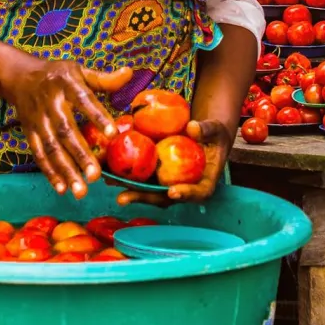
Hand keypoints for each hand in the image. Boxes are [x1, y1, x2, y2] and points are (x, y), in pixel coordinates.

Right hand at [3, 59, 132, 199]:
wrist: (20, 76)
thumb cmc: (58, 75)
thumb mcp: (79, 70)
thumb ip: (104, 79)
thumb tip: (130, 73)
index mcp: (66, 84)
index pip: (84, 100)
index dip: (97, 116)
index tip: (113, 134)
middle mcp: (50, 103)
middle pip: (65, 131)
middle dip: (80, 155)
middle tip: (96, 176)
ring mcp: (38, 120)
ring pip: (51, 148)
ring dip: (65, 170)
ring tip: (80, 191)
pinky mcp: (29, 132)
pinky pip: (39, 154)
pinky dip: (49, 172)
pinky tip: (62, 188)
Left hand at [115, 119, 231, 206]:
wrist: (205, 134)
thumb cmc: (214, 134)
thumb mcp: (215, 129)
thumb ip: (206, 130)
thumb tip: (192, 127)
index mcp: (203, 182)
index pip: (198, 193)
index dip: (186, 194)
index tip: (172, 191)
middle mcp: (183, 186)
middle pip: (164, 197)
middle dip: (143, 197)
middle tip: (123, 197)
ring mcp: (168, 181)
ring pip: (149, 188)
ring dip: (128, 188)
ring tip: (109, 182)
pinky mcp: (157, 173)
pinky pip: (142, 175)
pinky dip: (126, 172)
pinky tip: (109, 166)